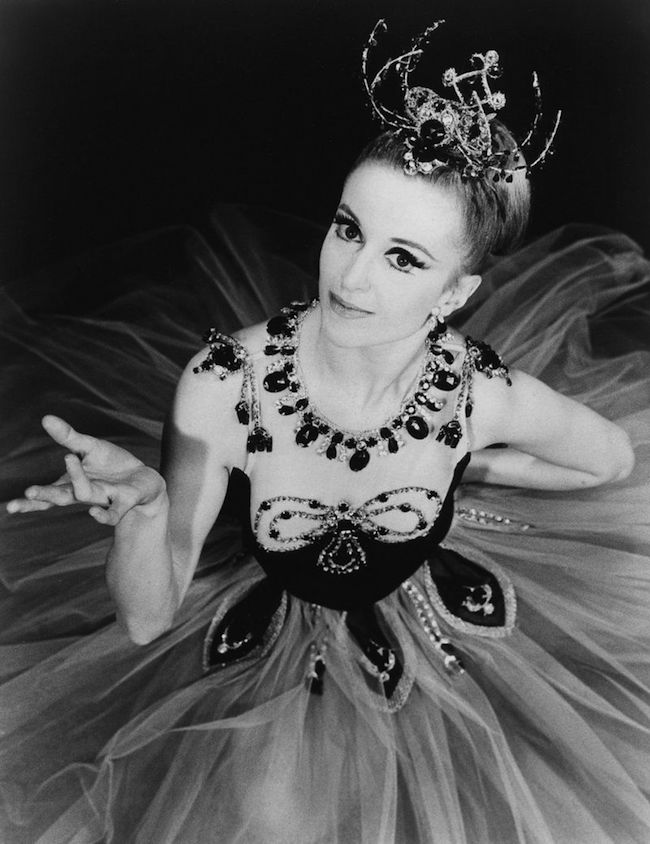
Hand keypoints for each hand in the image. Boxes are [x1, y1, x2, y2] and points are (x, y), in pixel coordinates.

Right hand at [6, 415, 165, 525]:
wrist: (143, 479)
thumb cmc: (111, 465)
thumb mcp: (89, 447)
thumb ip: (68, 437)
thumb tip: (45, 418)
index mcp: (70, 483)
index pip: (46, 495)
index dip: (29, 502)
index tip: (10, 508)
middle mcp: (83, 494)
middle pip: (60, 497)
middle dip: (45, 495)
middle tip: (29, 491)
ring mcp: (103, 498)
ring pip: (85, 495)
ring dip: (76, 481)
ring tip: (68, 458)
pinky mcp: (123, 502)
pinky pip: (112, 513)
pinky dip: (103, 516)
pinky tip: (93, 513)